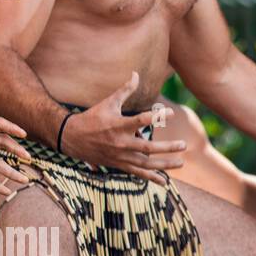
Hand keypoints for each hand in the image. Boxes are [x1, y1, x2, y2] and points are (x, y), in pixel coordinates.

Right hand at [60, 72, 186, 183]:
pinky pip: (137, 173)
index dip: (158, 116)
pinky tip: (164, 181)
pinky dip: (151, 177)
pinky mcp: (118, 164)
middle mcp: (120, 142)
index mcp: (118, 125)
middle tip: (184, 145)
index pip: (142, 120)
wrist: (72, 138)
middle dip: (167, 147)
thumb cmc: (92, 117)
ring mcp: (119, 155)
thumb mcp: (108, 102)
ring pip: (145, 163)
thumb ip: (125, 90)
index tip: (171, 113)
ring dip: (164, 164)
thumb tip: (136, 74)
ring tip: (181, 162)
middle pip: (148, 147)